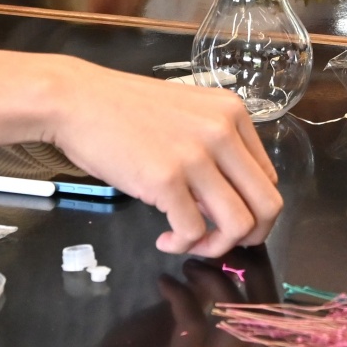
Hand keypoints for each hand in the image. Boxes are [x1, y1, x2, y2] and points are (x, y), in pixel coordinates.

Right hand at [37, 56, 281, 257]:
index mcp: (233, 114)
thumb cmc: (125, 110)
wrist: (78, 99)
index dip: (253, 209)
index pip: (269, 178)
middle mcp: (223, 131)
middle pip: (268, 205)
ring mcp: (196, 155)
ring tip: (189, 243)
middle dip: (251, 237)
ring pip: (239, 225)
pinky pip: (193, 231)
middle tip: (220, 243)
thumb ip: (214, 148)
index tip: (226, 220)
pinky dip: (181, 245)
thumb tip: (226, 197)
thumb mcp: (187, 115)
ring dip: (216, 247)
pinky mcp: (166, 179)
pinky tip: (164, 239)